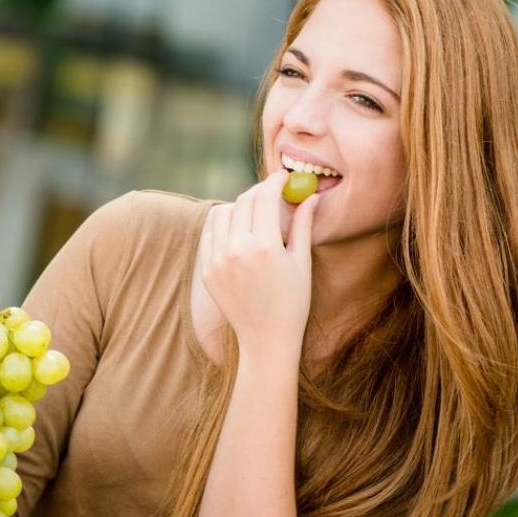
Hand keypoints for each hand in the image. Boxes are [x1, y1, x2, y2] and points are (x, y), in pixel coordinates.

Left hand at [197, 170, 320, 361]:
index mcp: (266, 246)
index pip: (265, 197)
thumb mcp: (302, 262)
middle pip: (243, 201)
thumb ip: (303, 224)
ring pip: (223, 213)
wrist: (266, 339)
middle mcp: (237, 250)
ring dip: (239, 207)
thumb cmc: (293, 302)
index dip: (274, 181)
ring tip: (255, 215)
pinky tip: (238, 233)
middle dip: (259, 192)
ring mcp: (217, 261)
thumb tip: (311, 195)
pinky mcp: (206, 270)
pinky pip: (210, 233)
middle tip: (271, 193)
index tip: (282, 177)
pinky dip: (223, 226)